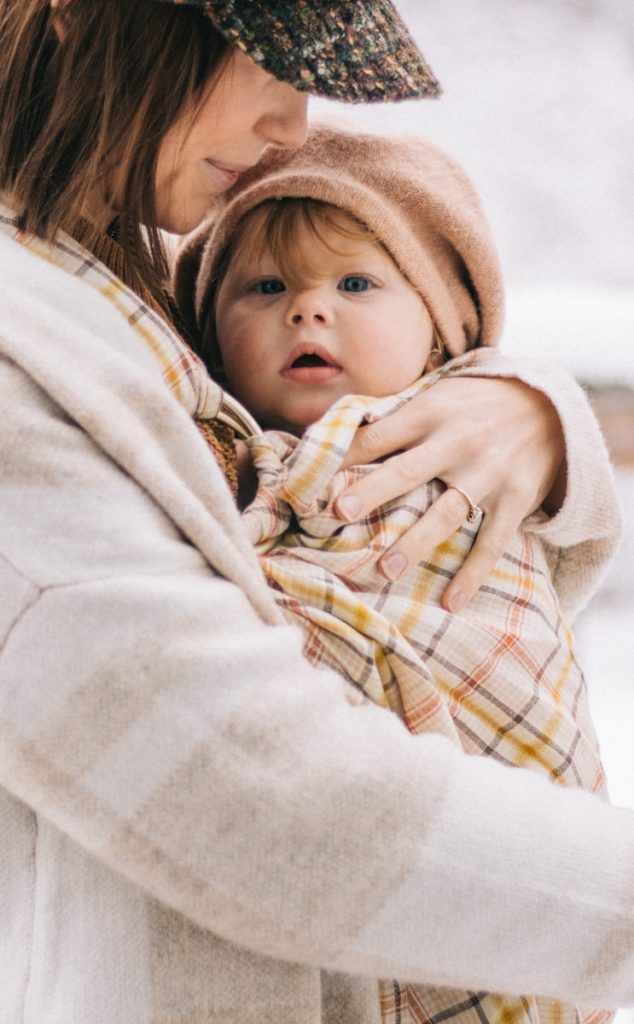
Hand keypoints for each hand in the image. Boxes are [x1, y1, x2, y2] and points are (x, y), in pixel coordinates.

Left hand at [333, 377, 565, 611]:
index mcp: (430, 412)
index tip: (310, 479)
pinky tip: (451, 602)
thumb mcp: (440, 394)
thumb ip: (398, 414)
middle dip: (373, 492)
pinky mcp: (516, 499)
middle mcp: (457, 442)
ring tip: (386, 569)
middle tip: (339, 514)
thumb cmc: (478, 403)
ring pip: (448, 513)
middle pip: (408, 471)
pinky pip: (493, 541)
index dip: (343, 456)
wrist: (552, 407)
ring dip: (416, 542)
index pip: (378, 436)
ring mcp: (489, 473)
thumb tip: (340, 432)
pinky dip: (473, 573)